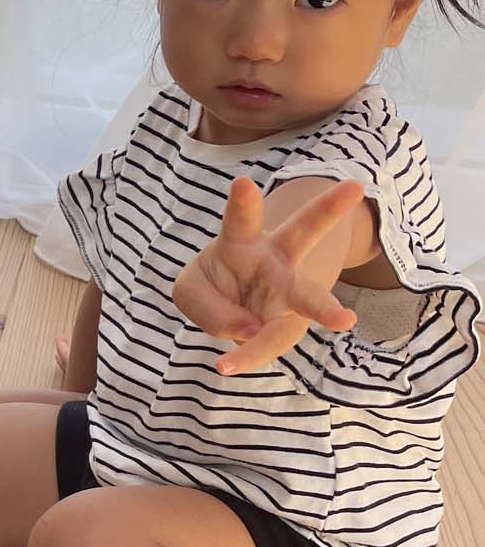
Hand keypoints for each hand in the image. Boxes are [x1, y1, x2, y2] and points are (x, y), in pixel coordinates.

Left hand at [174, 176, 363, 377]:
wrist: (240, 312)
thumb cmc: (215, 288)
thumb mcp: (191, 290)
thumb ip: (207, 308)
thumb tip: (248, 332)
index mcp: (243, 239)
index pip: (242, 217)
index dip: (243, 200)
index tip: (242, 182)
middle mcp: (275, 260)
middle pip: (304, 232)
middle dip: (327, 210)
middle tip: (355, 187)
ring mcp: (289, 294)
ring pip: (310, 295)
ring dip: (326, 309)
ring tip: (344, 320)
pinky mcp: (289, 327)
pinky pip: (269, 343)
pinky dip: (246, 354)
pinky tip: (228, 364)